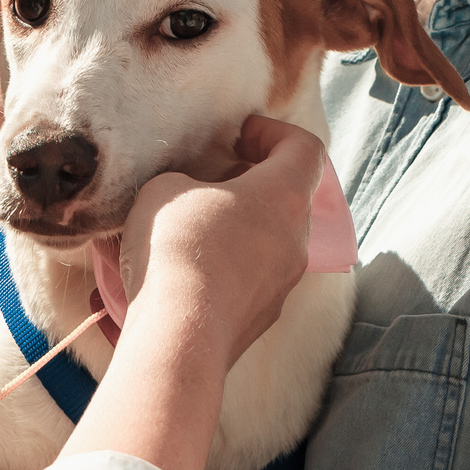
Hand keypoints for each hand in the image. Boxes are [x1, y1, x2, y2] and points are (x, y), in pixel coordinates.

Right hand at [119, 116, 321, 366]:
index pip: (305, 149)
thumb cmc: (177, 247)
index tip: (238, 137)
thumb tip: (188, 194)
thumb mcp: (165, 188)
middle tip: (209, 181)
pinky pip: (249, 280)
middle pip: (287, 198)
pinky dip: (225, 267)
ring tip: (188, 228)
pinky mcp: (261, 318)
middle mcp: (296, 240)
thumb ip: (186, 180)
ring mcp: (282, 284)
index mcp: (284, 196)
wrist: (179, 336)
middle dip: (249, 183)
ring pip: (268, 242)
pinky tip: (182, 273)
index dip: (273, 132)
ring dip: (236, 227)